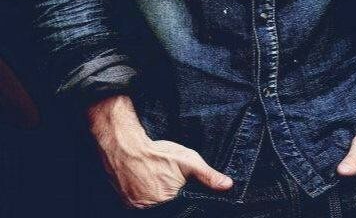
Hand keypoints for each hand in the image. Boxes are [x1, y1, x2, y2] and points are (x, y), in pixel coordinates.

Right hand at [86, 94, 232, 208]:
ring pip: (152, 207)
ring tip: (155, 180)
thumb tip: (228, 185)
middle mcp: (151, 209)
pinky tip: (145, 182)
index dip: (180, 200)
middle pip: (167, 207)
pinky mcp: (126, 203)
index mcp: (168, 202)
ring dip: (156, 198)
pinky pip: (139, 204)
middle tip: (165, 180)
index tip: (177, 189)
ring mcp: (137, 207)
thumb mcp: (188, 160)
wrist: (126, 147)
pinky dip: (144, 197)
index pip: (180, 207)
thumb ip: (207, 175)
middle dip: (169, 197)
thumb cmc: (158, 153)